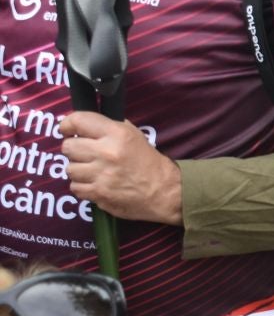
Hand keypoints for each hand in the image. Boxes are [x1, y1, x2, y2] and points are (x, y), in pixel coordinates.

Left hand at [59, 113, 181, 223]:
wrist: (164, 191)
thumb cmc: (148, 161)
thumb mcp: (134, 135)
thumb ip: (108, 128)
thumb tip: (82, 124)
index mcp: (117, 133)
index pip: (78, 121)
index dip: (68, 125)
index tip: (68, 130)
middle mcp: (106, 152)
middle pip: (68, 147)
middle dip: (74, 150)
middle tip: (86, 154)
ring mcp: (101, 175)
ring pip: (69, 169)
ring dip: (79, 170)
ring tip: (93, 171)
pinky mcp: (98, 193)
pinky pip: (75, 187)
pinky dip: (83, 187)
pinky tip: (96, 184)